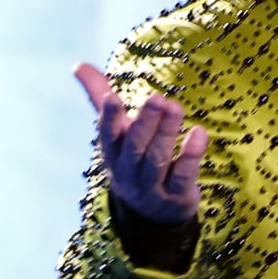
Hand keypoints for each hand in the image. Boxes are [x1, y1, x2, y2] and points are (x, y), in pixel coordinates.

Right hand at [74, 62, 206, 223]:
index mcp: (113, 152)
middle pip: (135, 147)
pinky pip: (183, 176)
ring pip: (157, 160)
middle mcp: (128, 171)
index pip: (108, 135)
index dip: (109, 118)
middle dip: (145, 122)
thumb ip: (100, 97)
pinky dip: (191, 156)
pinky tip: (200, 133)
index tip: (112, 97)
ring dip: (167, 133)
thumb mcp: (117, 132)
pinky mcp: (176, 197)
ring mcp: (152, 187)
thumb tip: (78, 64)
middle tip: (157, 98)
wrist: (151, 214)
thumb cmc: (133, 159)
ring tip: (176, 108)